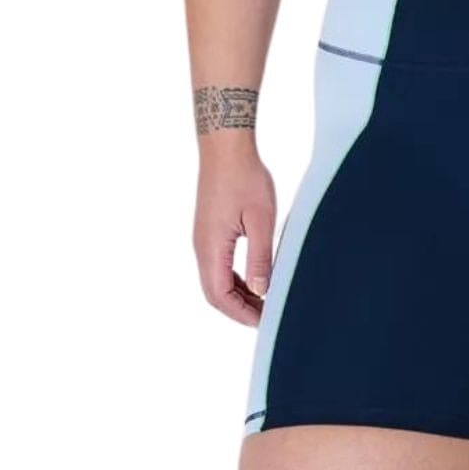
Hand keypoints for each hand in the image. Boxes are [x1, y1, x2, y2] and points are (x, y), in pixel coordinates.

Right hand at [193, 146, 277, 326]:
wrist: (225, 147)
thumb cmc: (245, 177)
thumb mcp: (261, 220)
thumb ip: (260, 257)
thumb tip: (263, 290)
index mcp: (211, 247)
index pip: (220, 295)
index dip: (241, 314)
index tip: (264, 322)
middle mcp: (201, 246)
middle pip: (214, 293)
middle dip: (238, 310)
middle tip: (266, 318)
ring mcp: (203, 239)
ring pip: (215, 281)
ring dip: (237, 296)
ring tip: (264, 304)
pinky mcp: (209, 232)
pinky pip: (218, 266)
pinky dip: (235, 280)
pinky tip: (255, 282)